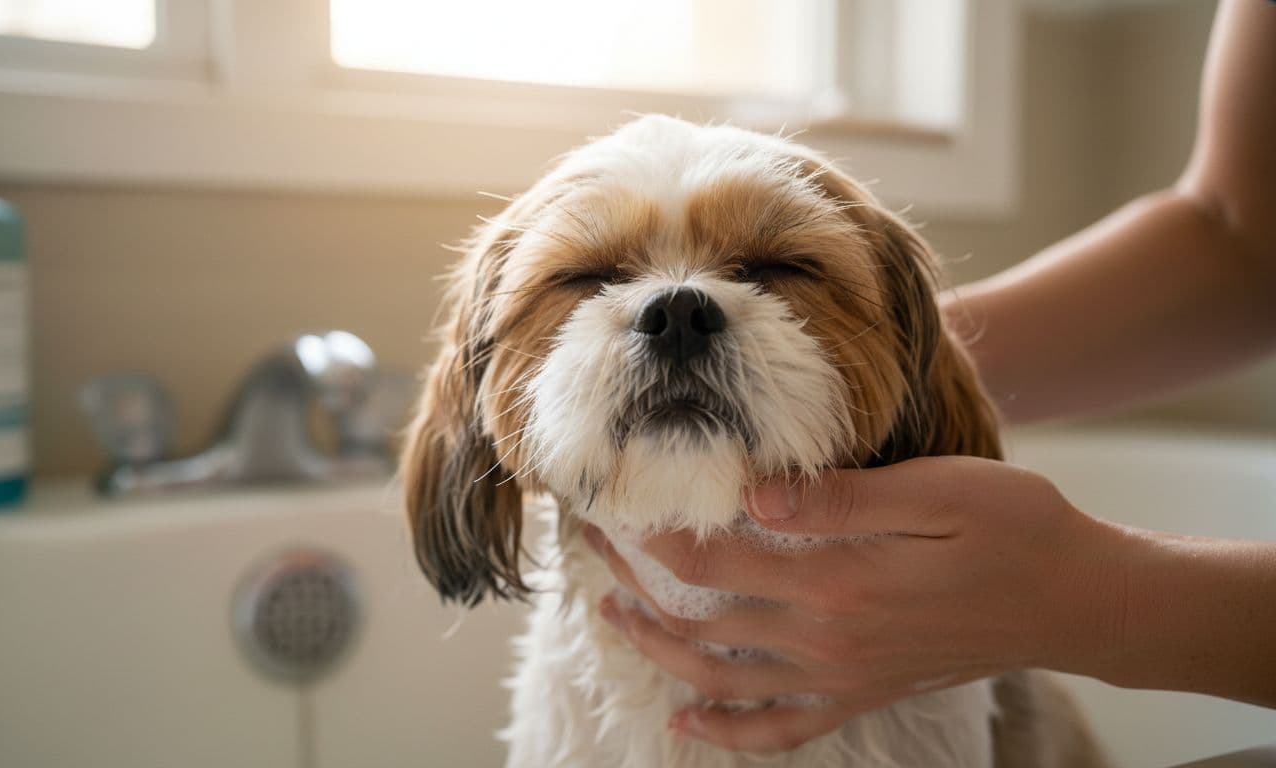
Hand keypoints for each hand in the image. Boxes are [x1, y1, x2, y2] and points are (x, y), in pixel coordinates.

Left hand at [584, 456, 1130, 752]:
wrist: (1076, 601)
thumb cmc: (1013, 529)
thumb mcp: (936, 491)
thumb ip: (839, 498)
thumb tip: (752, 491)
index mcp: (836, 581)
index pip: (714, 560)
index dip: (656, 535)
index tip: (616, 505)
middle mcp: (826, 639)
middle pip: (701, 618)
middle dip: (637, 584)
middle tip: (592, 549)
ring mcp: (841, 676)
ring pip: (722, 677)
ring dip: (659, 651)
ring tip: (611, 618)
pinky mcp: (862, 694)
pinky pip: (781, 729)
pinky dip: (729, 732)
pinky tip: (687, 721)